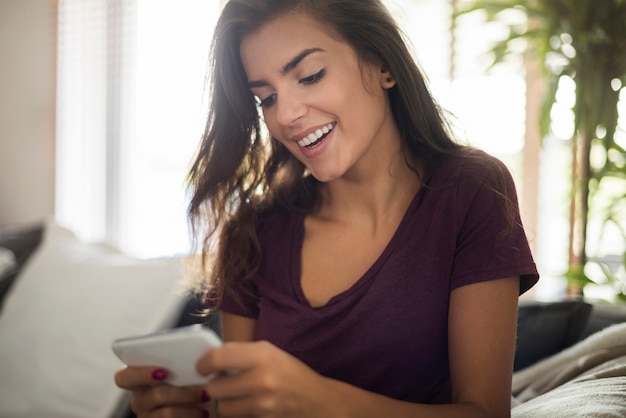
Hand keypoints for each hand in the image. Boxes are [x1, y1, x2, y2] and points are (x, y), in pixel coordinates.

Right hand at [114, 366, 210, 416]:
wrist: (202, 406)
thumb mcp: (187, 370)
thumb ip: (181, 362)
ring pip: (166, 413)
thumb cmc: (192, 383)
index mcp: (139, 379)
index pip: (123, 377)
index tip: (163, 372)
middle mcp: (139, 400)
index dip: (140, 374)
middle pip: (152, 396)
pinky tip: (204, 412)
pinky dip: (190, 416)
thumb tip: (194, 355)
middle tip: (201, 389)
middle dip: (180, 392)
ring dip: (190, 404)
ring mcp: (146, 417)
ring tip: (206, 398)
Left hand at [197, 341, 332, 417]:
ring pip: (222, 408)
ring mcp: (263, 405)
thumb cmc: (292, 373)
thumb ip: (241, 354)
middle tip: (222, 383)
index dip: (203, 363)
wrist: (319, 401)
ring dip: (225, 403)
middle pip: (214, 388)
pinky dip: (238, 414)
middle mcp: (262, 380)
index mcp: (263, 355)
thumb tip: (209, 359)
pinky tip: (249, 407)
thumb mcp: (270, 353)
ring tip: (238, 396)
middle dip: (215, 386)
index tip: (202, 367)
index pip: (218, 357)